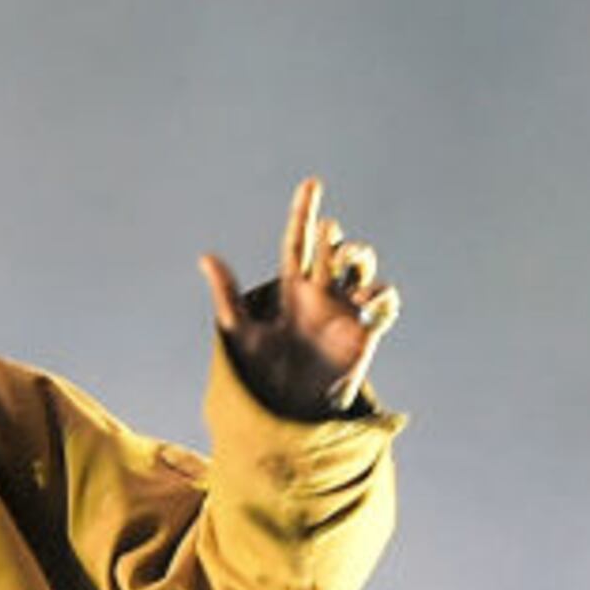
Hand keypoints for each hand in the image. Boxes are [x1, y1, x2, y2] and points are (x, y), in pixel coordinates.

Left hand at [201, 175, 402, 417]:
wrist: (284, 407)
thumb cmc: (258, 370)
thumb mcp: (239, 332)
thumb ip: (226, 295)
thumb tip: (205, 257)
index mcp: (292, 287)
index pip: (299, 241)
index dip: (304, 212)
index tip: (312, 182)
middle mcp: (322, 293)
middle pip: (337, 251)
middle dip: (337, 241)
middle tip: (330, 235)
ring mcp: (346, 309)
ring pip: (364, 270)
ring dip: (361, 261)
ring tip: (350, 267)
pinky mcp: (366, 331)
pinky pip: (384, 304)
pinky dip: (383, 299)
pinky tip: (369, 305)